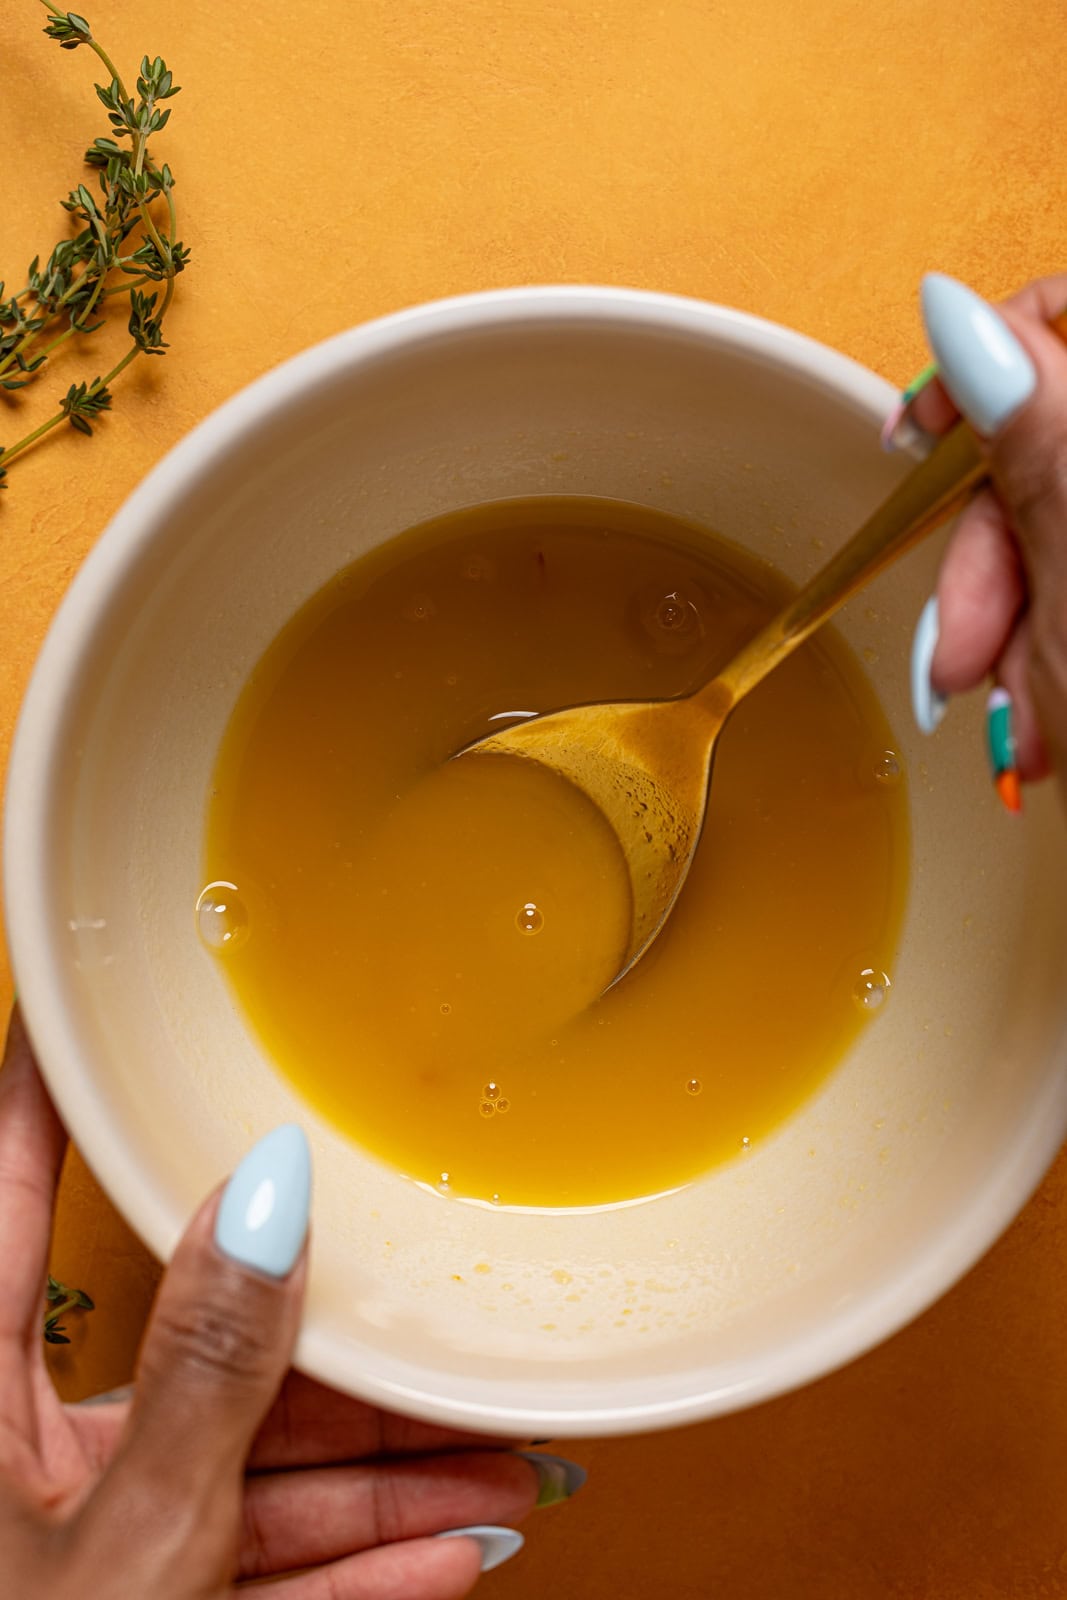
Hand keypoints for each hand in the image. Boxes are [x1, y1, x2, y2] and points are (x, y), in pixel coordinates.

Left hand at [0, 1008, 578, 1598]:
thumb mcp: (134, 1537)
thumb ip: (208, 1373)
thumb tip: (264, 1206)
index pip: (14, 1183)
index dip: (54, 1082)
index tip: (99, 1001)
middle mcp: (25, 1439)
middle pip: (199, 1345)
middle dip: (343, 1355)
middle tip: (436, 1310)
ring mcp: (82, 1527)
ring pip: (250, 1465)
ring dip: (383, 1479)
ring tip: (495, 1462)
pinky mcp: (136, 1594)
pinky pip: (254, 1555)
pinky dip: (347, 1562)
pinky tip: (446, 1546)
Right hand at [891, 271, 1066, 800]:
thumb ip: (1028, 428)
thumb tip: (962, 311)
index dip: (984, 361)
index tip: (920, 438)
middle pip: (1055, 441)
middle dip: (990, 558)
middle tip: (965, 652)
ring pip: (1061, 531)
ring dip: (1015, 629)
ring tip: (1015, 723)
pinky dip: (1052, 650)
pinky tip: (1046, 714)